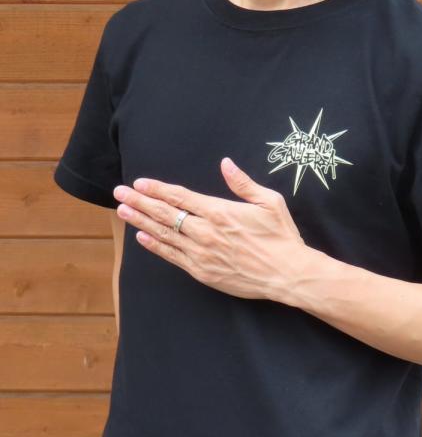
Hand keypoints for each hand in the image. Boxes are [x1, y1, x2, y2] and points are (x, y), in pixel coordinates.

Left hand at [113, 157, 307, 300]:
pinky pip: (173, 257)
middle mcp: (206, 232)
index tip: (139, 183)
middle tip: (119, 193)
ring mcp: (202, 254)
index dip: (157, 189)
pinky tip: (142, 238)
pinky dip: (156, 247)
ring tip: (122, 211)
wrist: (287, 274)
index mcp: (220, 212)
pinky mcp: (203, 272)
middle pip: (165, 214)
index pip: (180, 197)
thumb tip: (225, 163)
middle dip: (140, 202)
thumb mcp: (270, 202)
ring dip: (141, 222)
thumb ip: (243, 183)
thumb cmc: (281, 236)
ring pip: (164, 234)